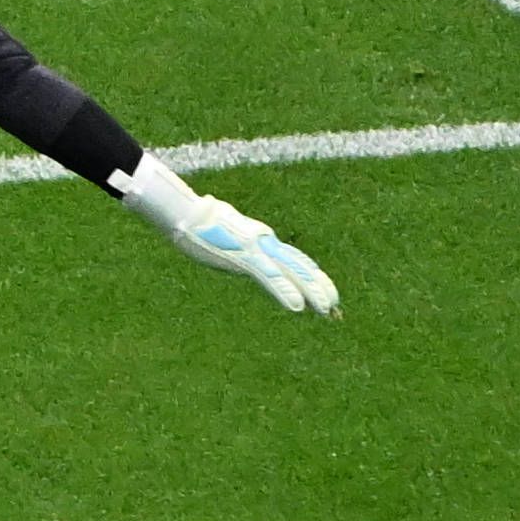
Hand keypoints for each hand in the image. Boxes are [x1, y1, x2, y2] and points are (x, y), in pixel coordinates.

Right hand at [122, 156, 338, 316]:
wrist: (185, 212)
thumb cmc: (195, 220)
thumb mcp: (221, 232)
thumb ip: (233, 239)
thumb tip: (230, 238)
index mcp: (260, 239)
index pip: (292, 257)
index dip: (309, 273)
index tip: (323, 287)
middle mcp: (265, 244)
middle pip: (298, 265)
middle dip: (318, 284)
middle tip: (334, 303)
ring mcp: (256, 250)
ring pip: (291, 273)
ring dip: (311, 291)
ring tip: (327, 308)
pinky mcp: (245, 258)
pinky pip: (270, 278)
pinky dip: (285, 292)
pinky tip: (298, 306)